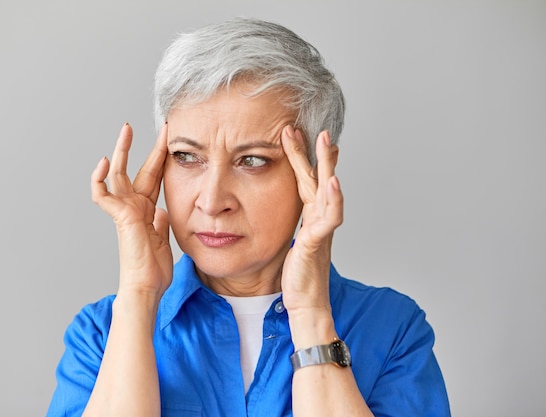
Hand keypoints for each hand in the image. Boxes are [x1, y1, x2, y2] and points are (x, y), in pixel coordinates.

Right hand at [90, 123, 172, 299]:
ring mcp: (125, 211)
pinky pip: (102, 195)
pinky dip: (99, 179)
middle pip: (139, 170)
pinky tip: (104, 163)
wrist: (147, 287)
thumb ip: (161, 222)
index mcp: (146, 210)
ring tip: (126, 130)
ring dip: (122, 151)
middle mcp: (134, 207)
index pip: (155, 177)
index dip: (162, 159)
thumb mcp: (163, 239)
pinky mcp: (120, 217)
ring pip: (118, 174)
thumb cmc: (153, 270)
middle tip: (158, 127)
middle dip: (147, 147)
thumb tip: (161, 210)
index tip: (171, 140)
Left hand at [280, 125, 342, 313]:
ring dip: (329, 166)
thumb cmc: (297, 278)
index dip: (302, 159)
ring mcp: (322, 230)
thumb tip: (283, 214)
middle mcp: (319, 220)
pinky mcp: (318, 243)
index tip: (296, 135)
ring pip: (328, 192)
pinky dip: (333, 200)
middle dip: (316, 153)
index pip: (305, 182)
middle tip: (313, 128)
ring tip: (328, 143)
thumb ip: (292, 226)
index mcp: (310, 218)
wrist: (306, 306)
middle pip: (318, 180)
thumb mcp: (291, 243)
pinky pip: (329, 219)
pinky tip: (332, 183)